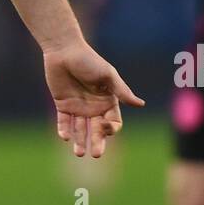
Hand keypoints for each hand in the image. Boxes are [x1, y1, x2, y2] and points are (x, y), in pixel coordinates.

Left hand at [43, 41, 144, 157]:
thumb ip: (122, 91)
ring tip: (78, 153)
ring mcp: (78, 108)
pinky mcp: (62, 105)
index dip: (110, 128)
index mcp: (108, 101)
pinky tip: (65, 137)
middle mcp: (94, 108)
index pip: (113, 122)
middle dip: (97, 142)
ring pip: (80, 130)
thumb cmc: (88, 60)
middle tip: (95, 155)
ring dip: (80, 141)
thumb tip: (141, 104)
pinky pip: (64, 122)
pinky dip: (64, 130)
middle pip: (97, 130)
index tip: (105, 127)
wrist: (64, 50)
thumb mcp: (107, 75)